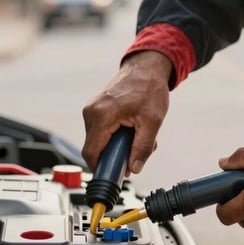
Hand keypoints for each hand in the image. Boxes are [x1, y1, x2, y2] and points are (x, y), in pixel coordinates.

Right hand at [82, 51, 171, 173]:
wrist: (146, 68)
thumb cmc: (149, 88)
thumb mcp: (152, 121)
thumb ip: (142, 147)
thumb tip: (134, 168)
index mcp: (101, 115)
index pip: (91, 153)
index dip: (101, 168)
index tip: (113, 176)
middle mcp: (91, 112)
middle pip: (96, 148)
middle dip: (116, 155)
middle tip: (136, 149)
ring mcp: (92, 110)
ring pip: (100, 140)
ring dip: (118, 144)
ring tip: (137, 133)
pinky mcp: (96, 109)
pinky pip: (101, 131)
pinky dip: (116, 135)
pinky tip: (132, 127)